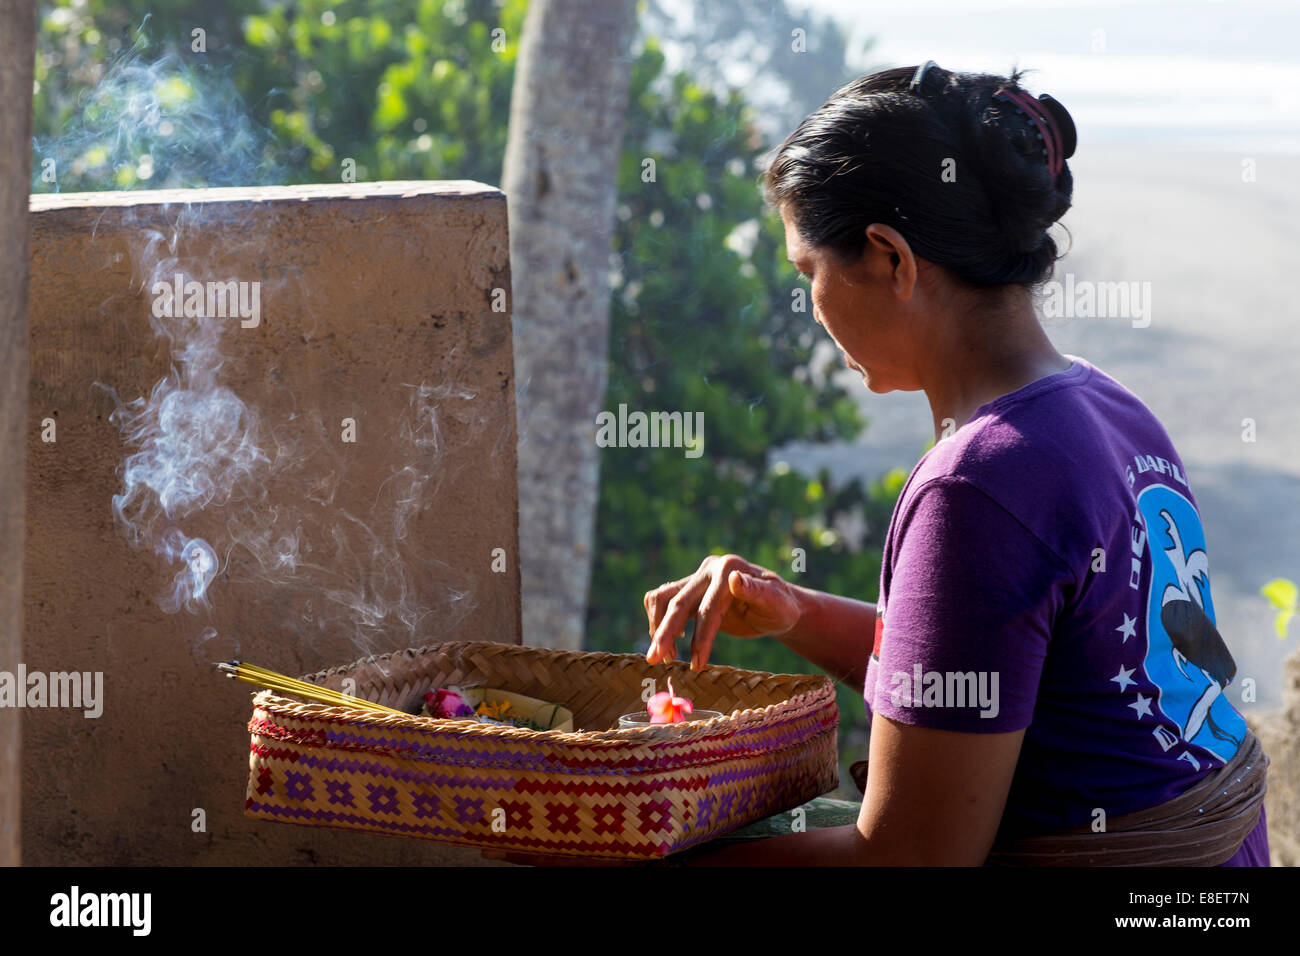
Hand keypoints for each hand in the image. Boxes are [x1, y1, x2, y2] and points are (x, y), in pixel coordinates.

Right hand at [644, 554, 802, 669]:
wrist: (776, 606)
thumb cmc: (780, 607)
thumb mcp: (776, 603)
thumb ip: (757, 591)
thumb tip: (735, 579)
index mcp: (729, 568)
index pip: (708, 607)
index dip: (701, 637)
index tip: (697, 664)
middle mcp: (709, 569)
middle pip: (678, 602)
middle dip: (665, 632)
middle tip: (655, 660)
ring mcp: (698, 578)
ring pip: (663, 597)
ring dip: (658, 626)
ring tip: (665, 656)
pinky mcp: (691, 590)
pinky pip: (664, 600)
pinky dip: (659, 620)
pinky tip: (671, 643)